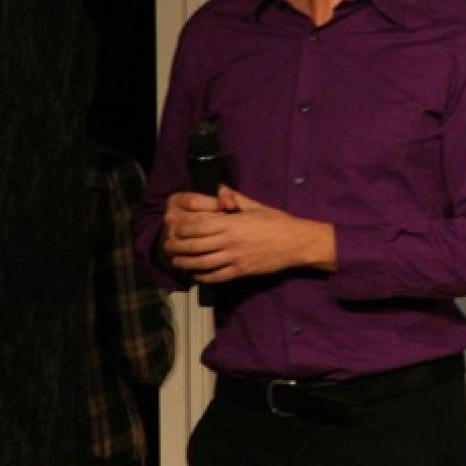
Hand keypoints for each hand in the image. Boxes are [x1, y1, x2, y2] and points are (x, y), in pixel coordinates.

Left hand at [160, 186, 336, 282]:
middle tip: (167, 247)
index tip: (172, 229)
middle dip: (178, 247)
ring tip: (175, 262)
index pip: (198, 226)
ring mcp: (235, 258)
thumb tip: (219, 189)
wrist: (297, 243)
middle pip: (196, 245)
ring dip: (186, 263)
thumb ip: (235, 198)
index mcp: (232, 222)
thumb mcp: (256, 206)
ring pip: (203, 263)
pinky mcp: (242, 271)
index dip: (182, 228)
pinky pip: (218, 276)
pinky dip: (204, 276)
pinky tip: (196, 275)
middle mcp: (230, 241)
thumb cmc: (278, 221)